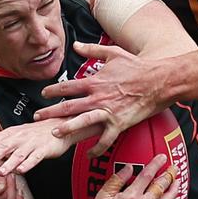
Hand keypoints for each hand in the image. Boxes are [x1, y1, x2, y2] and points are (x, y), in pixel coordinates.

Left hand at [0, 118, 93, 174]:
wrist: (61, 125)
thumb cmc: (37, 134)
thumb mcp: (18, 136)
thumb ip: (3, 145)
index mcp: (12, 133)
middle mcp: (21, 137)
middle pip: (4, 146)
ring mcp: (33, 143)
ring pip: (19, 153)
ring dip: (9, 163)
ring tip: (1, 172)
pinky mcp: (45, 149)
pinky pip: (35, 157)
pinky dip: (28, 164)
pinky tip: (22, 170)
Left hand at [36, 42, 169, 156]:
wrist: (159, 81)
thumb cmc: (138, 67)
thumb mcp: (113, 53)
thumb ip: (92, 50)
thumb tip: (75, 45)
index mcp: (95, 81)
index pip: (67, 87)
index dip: (53, 91)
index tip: (44, 94)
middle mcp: (98, 97)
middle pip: (68, 106)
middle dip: (51, 112)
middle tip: (38, 116)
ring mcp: (107, 111)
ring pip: (81, 122)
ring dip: (66, 128)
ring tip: (55, 133)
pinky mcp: (119, 123)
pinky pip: (104, 139)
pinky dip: (96, 148)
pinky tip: (89, 153)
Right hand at [77, 153, 180, 198]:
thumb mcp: (103, 196)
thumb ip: (117, 180)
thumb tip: (128, 168)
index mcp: (129, 196)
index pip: (147, 175)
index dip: (156, 164)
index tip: (162, 158)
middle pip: (160, 187)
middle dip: (169, 175)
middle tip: (174, 168)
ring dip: (174, 190)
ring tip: (178, 182)